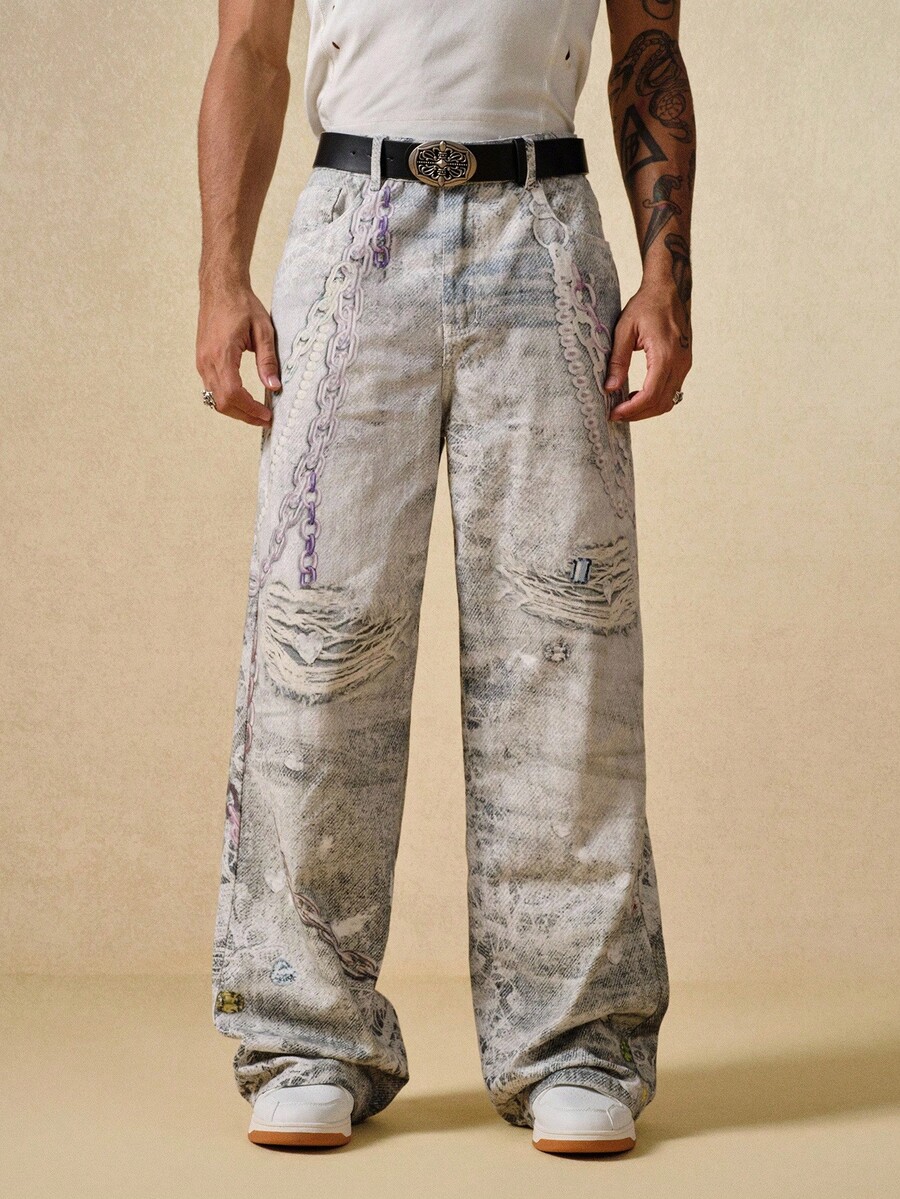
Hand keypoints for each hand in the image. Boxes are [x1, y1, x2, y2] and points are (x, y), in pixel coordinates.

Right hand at [196, 284, 279, 425]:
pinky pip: (211, 389)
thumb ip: (268, 360)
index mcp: (221, 354)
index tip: (267, 415)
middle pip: (222, 403)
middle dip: (244, 415)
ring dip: (235, 410)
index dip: (250, 410)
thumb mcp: (263, 330)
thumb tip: (274, 387)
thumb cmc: (242, 305)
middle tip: (265, 419)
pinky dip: (227, 399)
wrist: (220, 288)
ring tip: (257, 412)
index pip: (233, 394)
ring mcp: (201, 362)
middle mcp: (207, 361)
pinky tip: (244, 399)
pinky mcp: (202, 361)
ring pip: (214, 399)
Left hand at [603, 280, 691, 420]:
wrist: (667, 290)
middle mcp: (680, 362)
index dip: (632, 409)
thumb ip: (618, 360)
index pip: (650, 394)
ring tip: (625, 407)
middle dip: (637, 414)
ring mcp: (685, 364)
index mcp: (665, 354)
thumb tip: (610, 388)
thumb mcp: (624, 329)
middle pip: (661, 403)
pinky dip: (656, 400)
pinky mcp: (684, 364)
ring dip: (647, 410)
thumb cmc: (645, 306)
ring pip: (669, 401)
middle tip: (615, 414)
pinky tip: (638, 396)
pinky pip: (673, 391)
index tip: (613, 413)